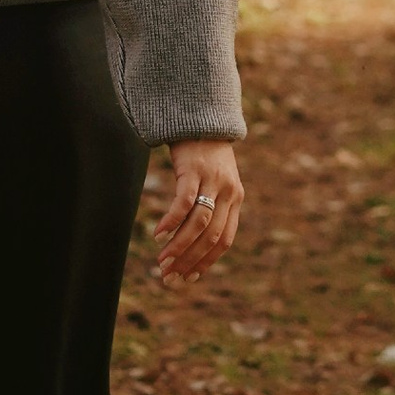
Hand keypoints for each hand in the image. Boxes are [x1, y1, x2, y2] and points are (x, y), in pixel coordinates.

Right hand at [153, 138, 242, 282]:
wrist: (202, 116)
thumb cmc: (205, 152)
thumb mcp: (216, 180)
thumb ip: (212, 205)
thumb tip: (193, 238)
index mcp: (236, 200)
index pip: (225, 241)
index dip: (207, 262)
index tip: (188, 278)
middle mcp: (229, 193)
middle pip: (211, 237)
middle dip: (189, 260)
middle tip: (169, 276)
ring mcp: (213, 181)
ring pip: (199, 224)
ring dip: (179, 246)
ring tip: (162, 261)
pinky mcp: (194, 170)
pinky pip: (184, 202)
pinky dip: (172, 222)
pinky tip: (158, 234)